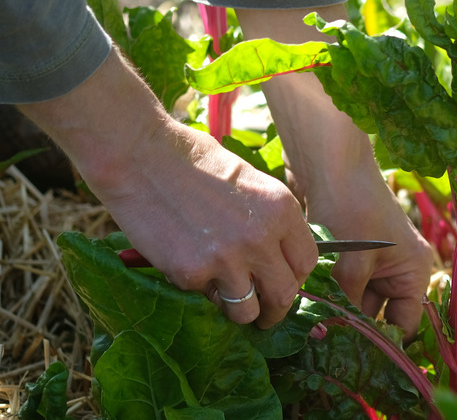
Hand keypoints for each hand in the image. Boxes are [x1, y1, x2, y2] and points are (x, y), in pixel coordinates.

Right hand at [18, 49, 318, 327]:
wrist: (138, 154)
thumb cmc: (191, 160)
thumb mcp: (248, 181)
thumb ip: (268, 219)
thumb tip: (278, 256)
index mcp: (281, 209)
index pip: (308, 261)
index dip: (296, 277)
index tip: (283, 282)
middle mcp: (262, 237)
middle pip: (285, 294)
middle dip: (276, 310)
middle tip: (264, 314)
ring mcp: (227, 259)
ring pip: (248, 311)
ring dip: (240, 312)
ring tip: (227, 302)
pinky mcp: (192, 273)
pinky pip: (207, 299)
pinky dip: (200, 292)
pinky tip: (188, 267)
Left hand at [302, 168, 433, 340]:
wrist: (331, 164)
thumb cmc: (351, 207)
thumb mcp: (353, 260)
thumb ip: (347, 301)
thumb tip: (332, 338)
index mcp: (414, 271)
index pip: (405, 323)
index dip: (383, 341)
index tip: (353, 357)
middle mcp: (399, 270)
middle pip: (379, 314)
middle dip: (353, 325)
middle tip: (325, 343)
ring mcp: (375, 263)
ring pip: (357, 301)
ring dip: (337, 309)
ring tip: (312, 324)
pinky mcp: (353, 255)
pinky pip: (344, 285)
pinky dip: (329, 293)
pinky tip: (308, 303)